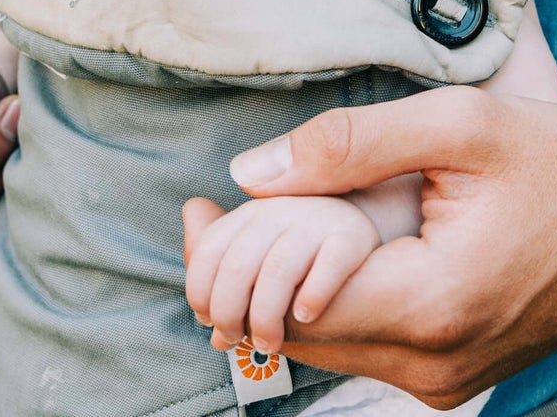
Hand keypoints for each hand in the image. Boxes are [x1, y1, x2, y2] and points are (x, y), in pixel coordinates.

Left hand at [183, 195, 380, 355]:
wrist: (356, 235)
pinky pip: (328, 268)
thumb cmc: (298, 257)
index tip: (208, 322)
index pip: (208, 251)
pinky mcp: (351, 236)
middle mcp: (278, 212)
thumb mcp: (254, 255)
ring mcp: (315, 221)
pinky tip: (305, 317)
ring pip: (277, 272)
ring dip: (266, 319)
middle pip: (237, 267)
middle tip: (237, 341)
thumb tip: (202, 314)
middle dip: (229, 314)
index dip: (201, 293)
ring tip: (269, 345)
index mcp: (248, 215)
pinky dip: (312, 298)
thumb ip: (219, 273)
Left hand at [184, 88, 556, 408]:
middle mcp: (433, 366)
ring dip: (275, 292)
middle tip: (205, 215)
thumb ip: (351, 145)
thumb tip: (252, 174)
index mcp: (434, 305)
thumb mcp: (460, 126)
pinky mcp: (449, 376)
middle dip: (238, 278)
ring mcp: (444, 382)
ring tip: (251, 224)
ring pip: (320, 348)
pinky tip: (310, 253)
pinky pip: (358, 348)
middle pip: (292, 336)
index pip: (287, 304)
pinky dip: (321, 304)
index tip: (194, 209)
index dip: (226, 260)